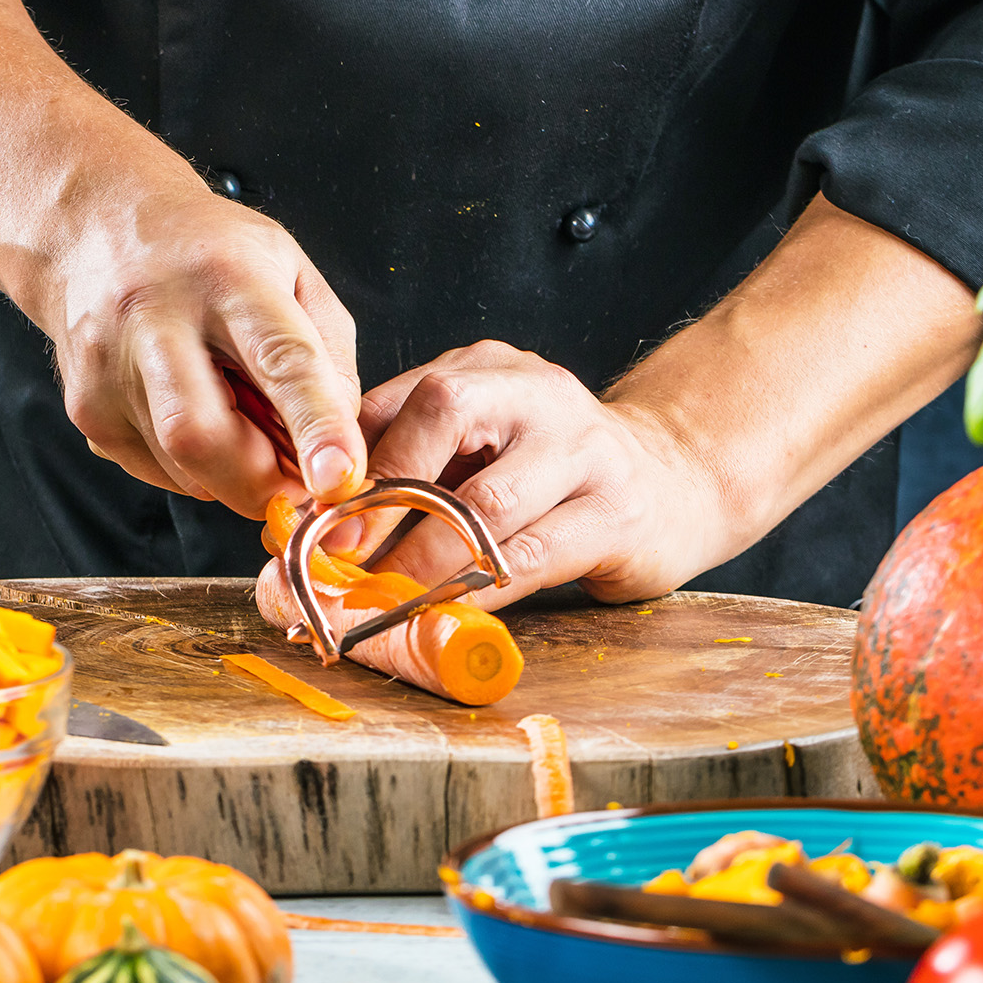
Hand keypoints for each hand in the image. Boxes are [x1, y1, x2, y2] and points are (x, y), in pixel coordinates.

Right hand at [17, 159, 366, 515]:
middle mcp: (156, 320)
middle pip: (203, 436)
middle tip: (293, 479)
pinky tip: (194, 412)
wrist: (96, 227)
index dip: (316, 426)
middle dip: (260, 482)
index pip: (282, 361)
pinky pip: (154, 471)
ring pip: (180, 465)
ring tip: (237, 416)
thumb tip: (338, 445)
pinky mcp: (85, 407)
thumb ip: (329, 353)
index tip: (340, 477)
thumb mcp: (291, 270)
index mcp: (228, 278)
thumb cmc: (206, 252)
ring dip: (230, 471)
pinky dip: (192, 466)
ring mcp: (108, 368)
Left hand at [353, 341, 727, 607]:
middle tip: (335, 556)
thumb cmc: (553, 471)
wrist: (677, 479)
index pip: (399, 398)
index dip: (346, 462)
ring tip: (378, 599)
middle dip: (378, 494)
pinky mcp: (618, 513)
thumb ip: (412, 461)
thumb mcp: (482, 443)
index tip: (306, 521)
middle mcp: (536, 394)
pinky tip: (445, 613)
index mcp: (487, 369)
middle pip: (442, 416)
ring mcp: (584, 449)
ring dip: (419, 561)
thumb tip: (316, 520)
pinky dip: (479, 592)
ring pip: (485, 504)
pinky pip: (532, 557)